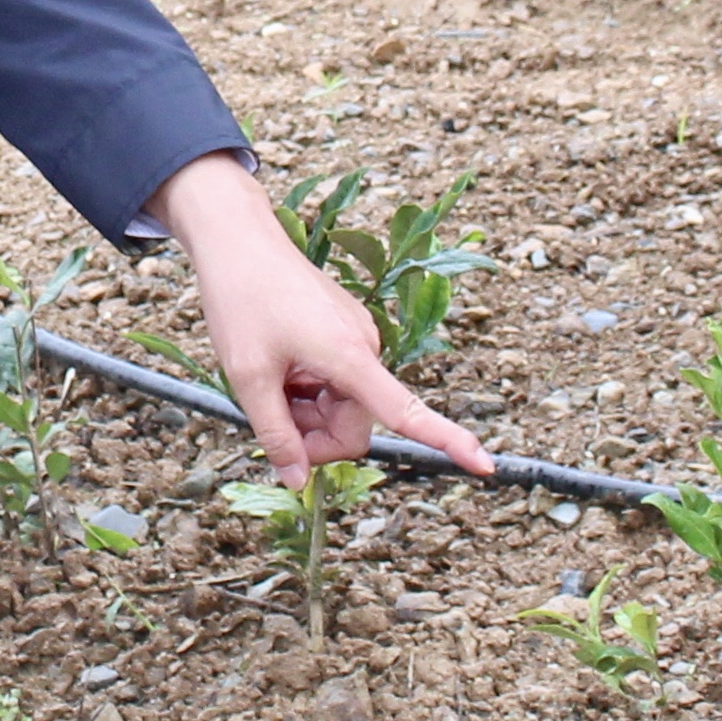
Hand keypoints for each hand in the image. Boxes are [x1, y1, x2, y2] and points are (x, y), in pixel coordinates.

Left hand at [154, 153, 493, 484]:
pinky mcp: (345, 333)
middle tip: (270, 417)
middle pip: (354, 425)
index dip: (446, 441)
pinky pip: (334, 382)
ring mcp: (356, 339)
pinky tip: (279, 365)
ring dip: (306, 411)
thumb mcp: (247, 376)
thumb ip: (275, 434)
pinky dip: (307, 389)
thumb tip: (297, 482)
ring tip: (269, 380)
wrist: (237, 239)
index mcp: (350, 356)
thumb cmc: (242, 300)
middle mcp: (364, 347)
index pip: (406, 411)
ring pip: (340, 407)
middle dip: (314, 435)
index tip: (484, 466)